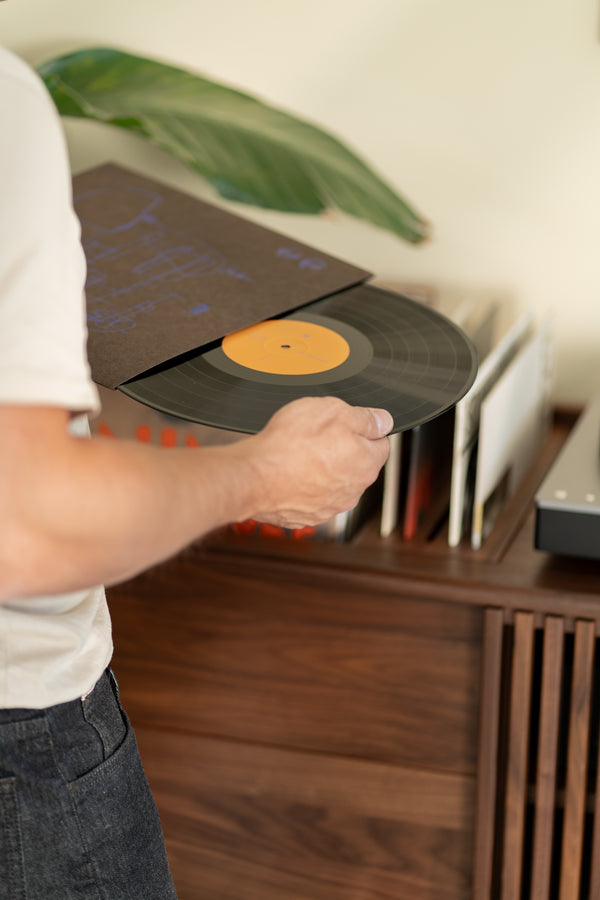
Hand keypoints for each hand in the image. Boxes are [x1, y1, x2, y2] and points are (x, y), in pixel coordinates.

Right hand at [244, 396, 392, 528]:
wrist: (253, 476)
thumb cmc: (290, 444)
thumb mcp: (333, 411)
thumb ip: (365, 417)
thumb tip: (383, 420)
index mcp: (366, 464)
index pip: (381, 444)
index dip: (363, 430)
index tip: (346, 425)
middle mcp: (353, 491)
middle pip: (358, 465)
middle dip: (343, 451)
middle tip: (318, 437)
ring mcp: (329, 507)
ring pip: (335, 483)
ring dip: (324, 470)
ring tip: (300, 454)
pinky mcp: (306, 516)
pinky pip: (312, 497)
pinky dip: (304, 486)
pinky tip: (290, 472)